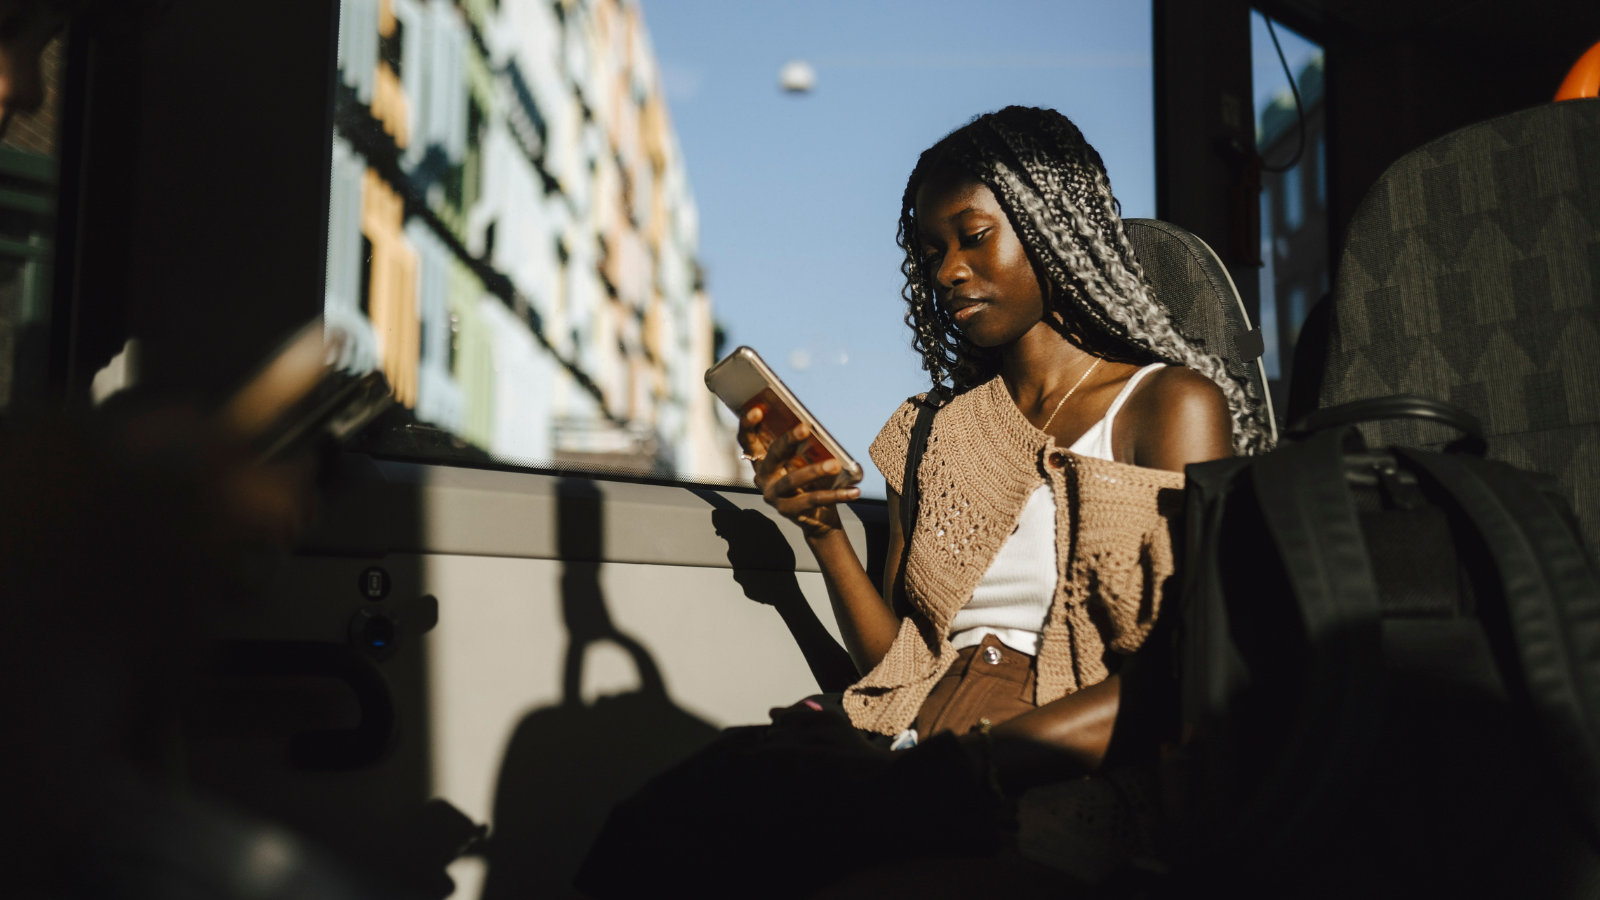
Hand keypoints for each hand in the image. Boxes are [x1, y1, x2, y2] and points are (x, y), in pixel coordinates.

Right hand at [742, 406, 859, 538]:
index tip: (758, 410)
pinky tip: (854, 491)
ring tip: (835, 464)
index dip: (749, 425)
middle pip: (772, 456)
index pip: (748, 440)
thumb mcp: (802, 460)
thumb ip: (799, 445)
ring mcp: (774, 495)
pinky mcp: (788, 511)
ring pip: (792, 480)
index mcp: (762, 459)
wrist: (817, 516)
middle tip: (805, 428)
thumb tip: (811, 423)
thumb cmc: (809, 481)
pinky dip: (836, 495)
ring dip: (815, 471)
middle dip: (787, 441)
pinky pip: (813, 500)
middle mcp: (763, 477)